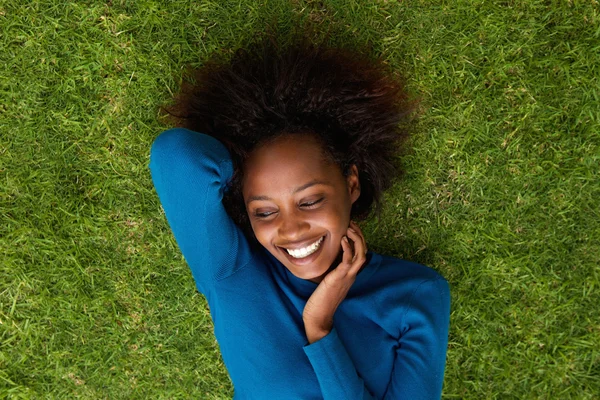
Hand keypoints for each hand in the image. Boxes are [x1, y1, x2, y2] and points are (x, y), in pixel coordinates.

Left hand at [303, 221, 367, 342]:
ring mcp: (347, 276)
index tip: (350, 227)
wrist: (318, 316)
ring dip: (357, 239)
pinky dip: (348, 248)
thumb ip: (329, 270)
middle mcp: (351, 274)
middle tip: (352, 223)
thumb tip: (324, 258)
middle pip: (364, 250)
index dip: (357, 239)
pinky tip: (343, 239)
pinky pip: (348, 261)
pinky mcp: (339, 278)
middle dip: (359, 235)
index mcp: (349, 274)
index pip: (359, 253)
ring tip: (350, 227)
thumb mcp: (326, 281)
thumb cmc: (319, 300)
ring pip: (361, 254)